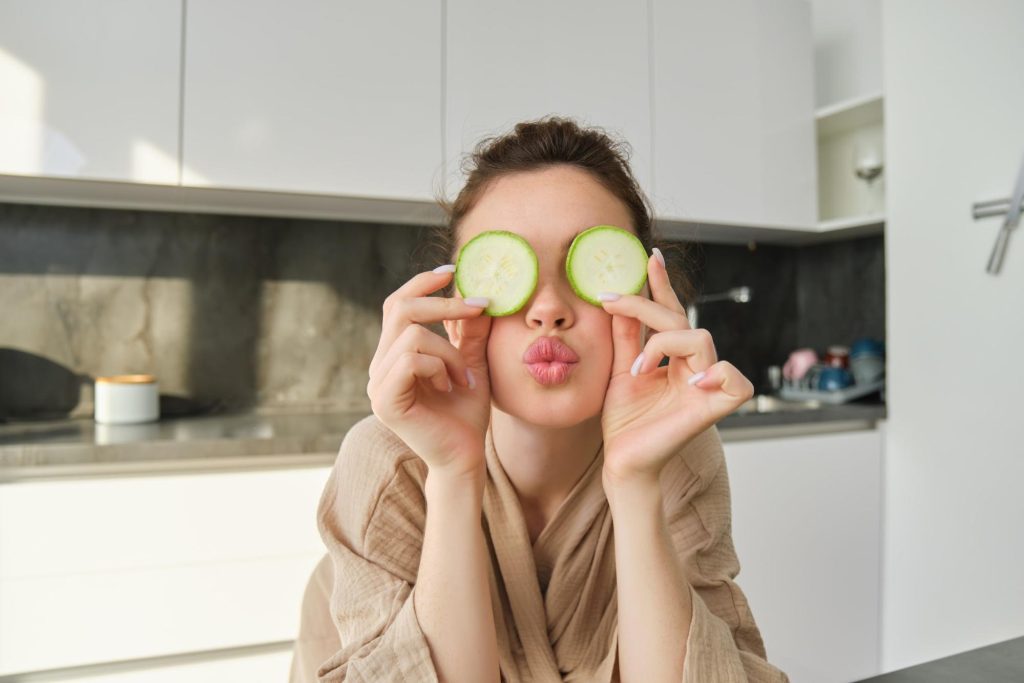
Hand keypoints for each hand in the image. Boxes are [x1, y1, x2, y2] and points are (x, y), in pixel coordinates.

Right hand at [366, 267, 492, 476]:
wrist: (465, 457)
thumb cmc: (467, 415)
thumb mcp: (474, 363)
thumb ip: (471, 331)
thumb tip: (477, 292)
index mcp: (395, 354)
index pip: (397, 305)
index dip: (421, 283)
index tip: (452, 270)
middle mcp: (380, 366)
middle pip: (399, 309)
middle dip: (443, 303)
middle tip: (479, 306)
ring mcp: (378, 384)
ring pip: (412, 336)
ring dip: (450, 351)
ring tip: (464, 376)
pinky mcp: (385, 401)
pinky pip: (411, 361)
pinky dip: (439, 367)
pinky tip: (451, 387)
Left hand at [598, 251, 753, 484]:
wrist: (622, 461)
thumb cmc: (623, 422)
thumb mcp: (620, 369)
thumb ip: (625, 336)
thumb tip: (619, 297)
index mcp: (672, 357)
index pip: (671, 313)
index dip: (662, 284)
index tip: (650, 254)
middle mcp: (693, 366)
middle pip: (681, 318)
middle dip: (645, 305)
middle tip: (611, 301)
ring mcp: (706, 384)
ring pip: (700, 337)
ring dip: (662, 342)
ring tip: (638, 367)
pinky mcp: (715, 406)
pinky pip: (733, 378)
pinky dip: (714, 371)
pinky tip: (689, 380)